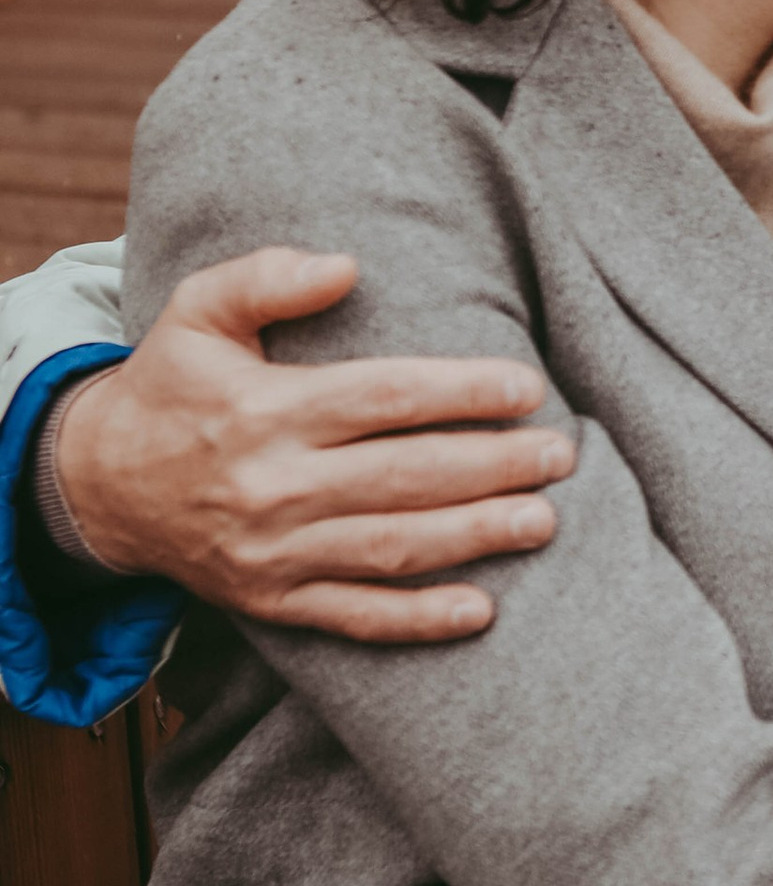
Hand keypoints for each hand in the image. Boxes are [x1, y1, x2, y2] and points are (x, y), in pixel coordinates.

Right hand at [49, 251, 574, 642]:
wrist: (99, 486)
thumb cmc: (172, 385)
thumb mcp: (196, 312)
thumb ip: (266, 277)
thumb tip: (346, 266)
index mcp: (265, 410)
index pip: (383, 399)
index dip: (461, 392)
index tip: (527, 386)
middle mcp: (273, 486)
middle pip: (404, 476)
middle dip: (492, 467)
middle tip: (560, 455)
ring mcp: (274, 552)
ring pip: (392, 548)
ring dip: (475, 537)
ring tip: (544, 520)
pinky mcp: (274, 601)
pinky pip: (355, 616)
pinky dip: (418, 619)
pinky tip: (481, 610)